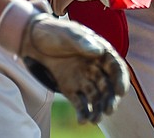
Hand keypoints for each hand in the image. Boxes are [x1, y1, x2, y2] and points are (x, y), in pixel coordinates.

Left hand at [19, 6, 127, 123]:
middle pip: (108, 86)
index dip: (121, 80)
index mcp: (100, 52)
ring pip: (96, 97)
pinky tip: (82, 120)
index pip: (116, 67)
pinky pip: (80, 103)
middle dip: (111, 99)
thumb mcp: (68, 33)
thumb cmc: (53, 32)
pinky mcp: (70, 89)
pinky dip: (83, 112)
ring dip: (98, 109)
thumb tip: (99, 51)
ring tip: (95, 120)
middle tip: (109, 110)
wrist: (32, 40)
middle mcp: (95, 67)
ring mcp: (83, 79)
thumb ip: (82, 42)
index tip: (121, 92)